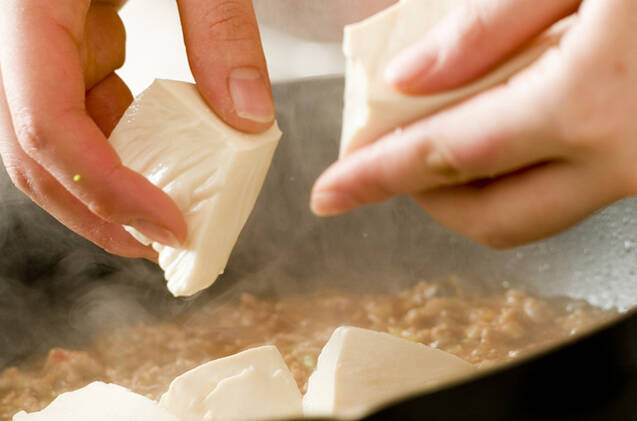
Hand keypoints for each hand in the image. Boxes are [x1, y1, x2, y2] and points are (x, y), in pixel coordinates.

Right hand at [0, 0, 273, 258]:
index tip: (171, 226)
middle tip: (162, 246)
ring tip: (167, 216)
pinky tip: (164, 163)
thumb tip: (251, 118)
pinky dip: (123, 149)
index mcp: (32, 8)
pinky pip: (83, 113)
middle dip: (97, 212)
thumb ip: (221, 29)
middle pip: (35, 151)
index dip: (104, 189)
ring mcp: (42, 47)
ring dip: (109, 187)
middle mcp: (22, 38)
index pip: (44, 122)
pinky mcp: (71, 47)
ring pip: (57, 140)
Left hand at [311, 0, 636, 247]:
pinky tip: (502, 127)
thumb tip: (412, 78)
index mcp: (593, 103)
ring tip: (435, 140)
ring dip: (470, 191)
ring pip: (531, 215)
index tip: (328, 195)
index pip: (445, 158)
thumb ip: (492, 24)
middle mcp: (622, 158)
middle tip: (385, 160)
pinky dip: (519, 174)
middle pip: (488, 217)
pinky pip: (570, 191)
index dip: (375, 179)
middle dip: (422, 198)